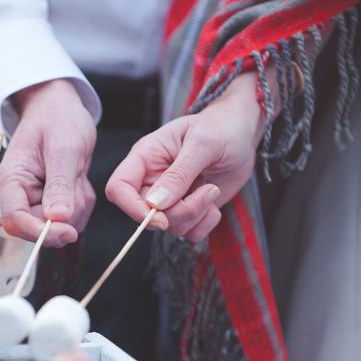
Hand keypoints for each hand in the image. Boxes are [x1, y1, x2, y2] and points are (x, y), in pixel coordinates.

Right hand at [0, 79, 96, 246]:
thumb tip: (58, 218)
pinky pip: (72, 218)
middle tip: (77, 183)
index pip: (16, 221)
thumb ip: (59, 185)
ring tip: (78, 175)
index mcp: (12, 182)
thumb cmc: (57, 119)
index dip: (40, 232)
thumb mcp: (63, 149)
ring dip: (78, 206)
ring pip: (61, 226)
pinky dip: (83, 202)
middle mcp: (21, 196)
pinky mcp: (53, 203)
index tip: (67, 231)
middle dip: (66, 215)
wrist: (61, 109)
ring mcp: (37, 201)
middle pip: (41, 228)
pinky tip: (80, 179)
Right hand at [105, 72, 264, 242]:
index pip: (119, 188)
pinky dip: (206, 223)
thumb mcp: (203, 143)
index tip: (161, 218)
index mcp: (145, 157)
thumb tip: (156, 204)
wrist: (242, 134)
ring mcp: (169, 198)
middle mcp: (152, 180)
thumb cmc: (220, 127)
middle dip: (178, 213)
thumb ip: (179, 173)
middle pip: (146, 214)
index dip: (132, 208)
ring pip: (169, 227)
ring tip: (212, 189)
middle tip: (207, 193)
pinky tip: (214, 200)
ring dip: (196, 215)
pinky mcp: (188, 210)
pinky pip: (189, 233)